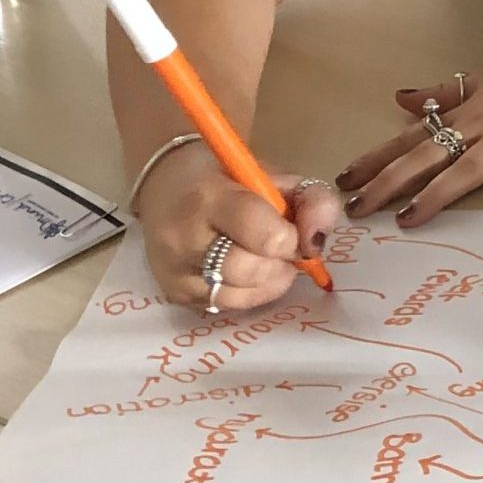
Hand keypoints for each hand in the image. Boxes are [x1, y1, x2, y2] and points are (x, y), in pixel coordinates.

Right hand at [133, 141, 344, 312]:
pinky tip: (245, 273)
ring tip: (264, 259)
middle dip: (278, 262)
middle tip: (279, 247)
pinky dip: (246, 293)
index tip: (292, 231)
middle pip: (251, 271)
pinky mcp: (174, 295)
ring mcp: (174, 272)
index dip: (290, 239)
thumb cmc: (228, 178)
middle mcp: (184, 239)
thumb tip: (318, 242)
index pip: (264, 235)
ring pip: (238, 297)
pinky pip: (225, 308)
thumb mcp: (274, 174)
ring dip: (266, 282)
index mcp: (209, 197)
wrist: (164, 186)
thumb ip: (311, 199)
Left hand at [333, 35, 482, 230]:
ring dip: (438, 195)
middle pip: (427, 157)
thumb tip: (400, 98)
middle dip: (388, 183)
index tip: (343, 179)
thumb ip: (443, 94)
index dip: (376, 159)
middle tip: (355, 208)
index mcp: (468, 114)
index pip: (412, 139)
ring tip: (409, 220)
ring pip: (468, 170)